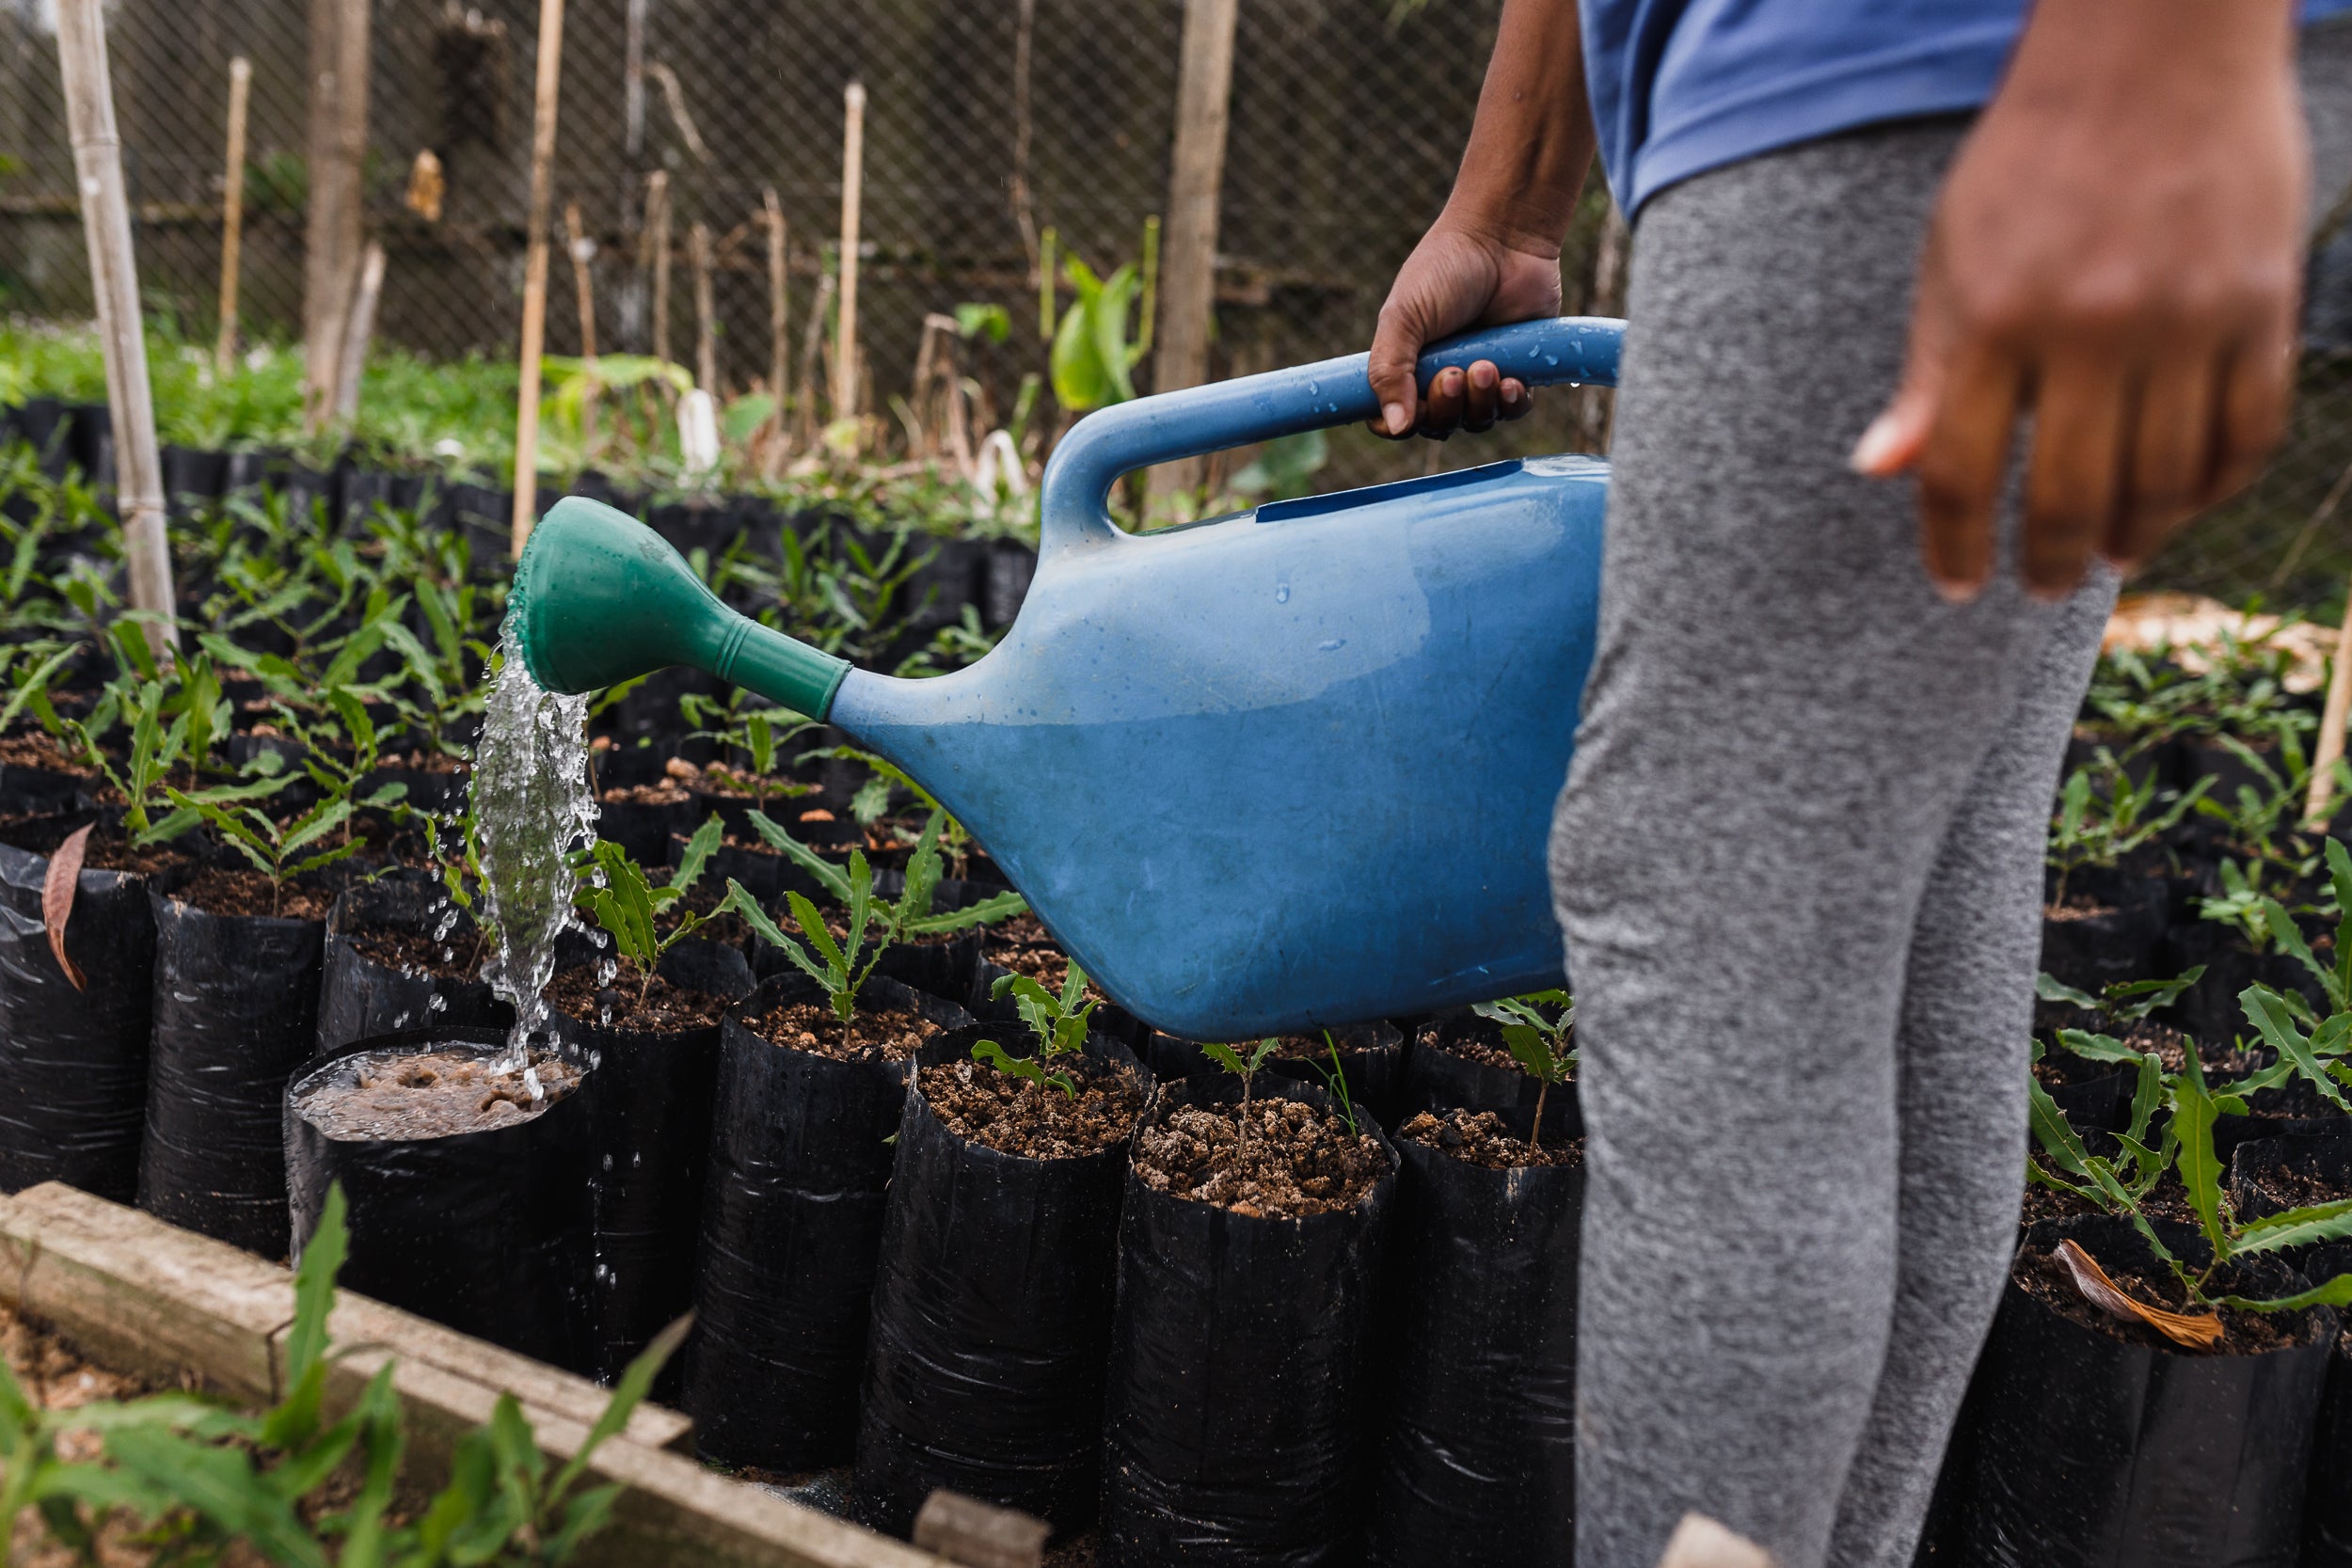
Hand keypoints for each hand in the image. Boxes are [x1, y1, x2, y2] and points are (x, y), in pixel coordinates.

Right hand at [1365, 222, 1560, 438]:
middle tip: (1453, 375)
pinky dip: (1511, 403)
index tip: (1408, 409)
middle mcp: (1440, 375)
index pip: (1391, 418)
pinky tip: (1511, 379)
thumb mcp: (1402, 317)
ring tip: (1486, 366)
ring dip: (1479, 403)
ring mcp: (1481, 375)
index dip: (1396, 425)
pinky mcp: (1520, 369)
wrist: (1504, 238)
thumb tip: (1392, 428)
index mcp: (1405, 364)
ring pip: (1476, 421)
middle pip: (1436, 425)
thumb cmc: (1445, 270)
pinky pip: (1514, 410)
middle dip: (1444, 408)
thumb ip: (1389, 371)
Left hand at [1852, 0, 2306, 600]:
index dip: (1954, 546)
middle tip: (2040, 587)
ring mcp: (2184, 320)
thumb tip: (1881, 470)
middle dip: (2049, 562)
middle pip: (2070, 496)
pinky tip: (2184, 505)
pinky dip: (2216, 487)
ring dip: (2136, 537)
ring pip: (2165, 480)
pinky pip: (2247, 432)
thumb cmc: (2032, 160)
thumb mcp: (1951, 260)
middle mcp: (2089, 329)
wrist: (2152, 53)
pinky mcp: (2260, 305)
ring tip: (2113, 555)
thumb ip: (1929, 372)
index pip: (1963, 473)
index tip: (1956, 584)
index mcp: (1994, 319)